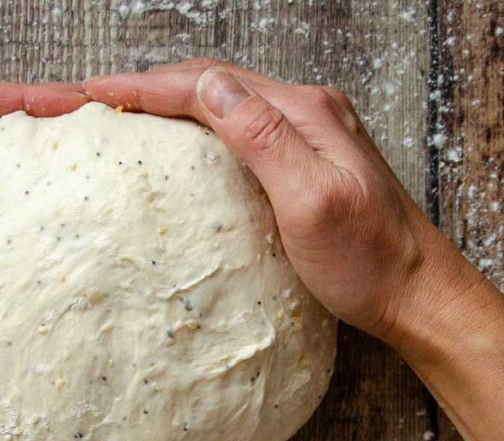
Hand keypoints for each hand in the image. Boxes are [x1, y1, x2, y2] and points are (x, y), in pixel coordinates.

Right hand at [84, 59, 475, 344]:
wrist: (418, 294)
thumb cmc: (371, 262)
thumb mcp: (314, 202)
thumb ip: (264, 138)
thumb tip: (209, 86)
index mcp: (305, 113)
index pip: (206, 85)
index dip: (142, 87)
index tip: (89, 93)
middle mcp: (306, 111)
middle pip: (209, 82)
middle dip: (142, 87)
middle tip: (84, 98)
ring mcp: (308, 134)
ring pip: (221, 102)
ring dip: (166, 102)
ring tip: (116, 112)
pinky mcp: (307, 161)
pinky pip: (238, 128)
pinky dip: (194, 127)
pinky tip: (175, 143)